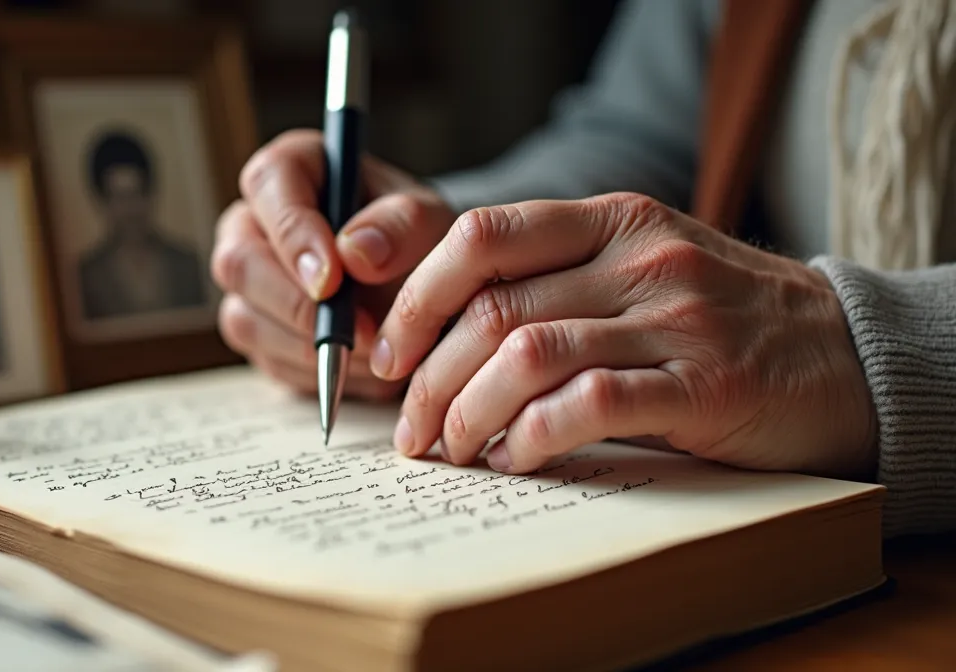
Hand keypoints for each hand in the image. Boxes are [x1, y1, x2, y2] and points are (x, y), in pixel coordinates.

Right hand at [211, 129, 455, 400]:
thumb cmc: (418, 241)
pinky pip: (265, 358)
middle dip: (297, 305)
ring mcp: (248, 280)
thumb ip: (401, 225)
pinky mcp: (256, 328)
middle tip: (358, 332)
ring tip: (374, 351)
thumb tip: (353, 252)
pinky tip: (358, 366)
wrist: (423, 292)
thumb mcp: (430, 222)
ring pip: (244, 318)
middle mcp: (255, 222)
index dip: (294, 235)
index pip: (269, 185)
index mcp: (292, 170)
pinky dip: (314, 372)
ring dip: (310, 345)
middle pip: (238, 261)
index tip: (333, 280)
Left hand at [372, 192, 878, 479]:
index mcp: (612, 220)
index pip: (481, 238)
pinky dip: (533, 438)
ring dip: (468, 414)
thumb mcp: (640, 268)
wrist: (846, 355)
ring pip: (527, 356)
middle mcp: (639, 258)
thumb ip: (557, 280)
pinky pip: (588, 406)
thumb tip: (441, 339)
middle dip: (429, 379)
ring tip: (453, 450)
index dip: (418, 299)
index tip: (391, 355)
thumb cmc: (720, 320)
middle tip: (412, 430)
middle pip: (492, 309)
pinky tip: (516, 459)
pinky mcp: (703, 385)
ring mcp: (675, 319)